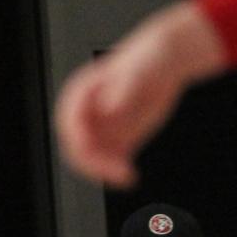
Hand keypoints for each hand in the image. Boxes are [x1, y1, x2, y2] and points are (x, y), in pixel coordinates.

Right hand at [54, 1, 222, 186]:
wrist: (166, 62)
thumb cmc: (148, 60)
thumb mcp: (137, 72)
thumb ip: (122, 89)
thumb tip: (109, 108)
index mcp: (81, 93)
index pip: (69, 122)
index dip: (78, 139)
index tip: (93, 151)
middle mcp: (88, 113)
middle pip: (77, 145)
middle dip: (92, 162)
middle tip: (115, 172)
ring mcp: (104, 127)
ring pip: (93, 157)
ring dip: (105, 170)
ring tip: (127, 176)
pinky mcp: (121, 138)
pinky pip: (112, 159)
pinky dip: (118, 170)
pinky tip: (131, 175)